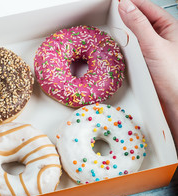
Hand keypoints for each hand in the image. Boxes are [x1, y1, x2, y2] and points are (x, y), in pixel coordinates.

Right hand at [118, 0, 177, 142]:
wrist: (174, 100)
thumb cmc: (173, 74)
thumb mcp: (154, 45)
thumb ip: (138, 24)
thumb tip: (125, 6)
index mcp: (169, 26)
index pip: (147, 7)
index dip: (131, 2)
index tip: (115, 1)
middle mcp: (161, 36)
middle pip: (140, 19)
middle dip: (125, 16)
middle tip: (109, 14)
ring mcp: (153, 48)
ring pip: (135, 34)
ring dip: (123, 32)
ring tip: (111, 28)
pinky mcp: (145, 60)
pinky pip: (132, 48)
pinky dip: (123, 45)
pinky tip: (116, 46)